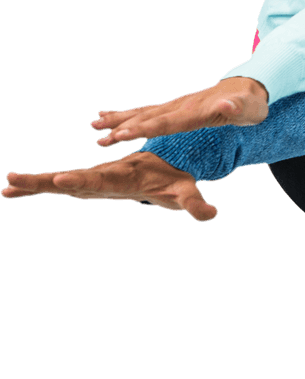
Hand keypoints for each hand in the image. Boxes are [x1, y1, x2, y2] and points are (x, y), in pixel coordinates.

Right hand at [2, 152, 216, 221]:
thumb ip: (196, 204)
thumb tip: (211, 215)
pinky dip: (37, 188)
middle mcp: (104, 175)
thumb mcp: (186, 192)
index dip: (81, 179)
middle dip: (46, 180)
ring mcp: (94, 179)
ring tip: (6, 186)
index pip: (100, 178)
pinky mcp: (87, 184)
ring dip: (35, 184)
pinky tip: (10, 193)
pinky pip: (60, 186)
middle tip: (16, 179)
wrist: (165, 162)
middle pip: (72, 177)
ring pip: (61, 180)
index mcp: (124, 175)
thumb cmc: (174, 178)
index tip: (60, 178)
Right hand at [91, 77, 268, 147]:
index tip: (122, 135)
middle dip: (124, 128)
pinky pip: (146, 111)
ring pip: (142, 113)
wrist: (249, 87)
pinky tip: (106, 116)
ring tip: (93, 126)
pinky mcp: (175, 107)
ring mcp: (177, 104)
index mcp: (198, 111)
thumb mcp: (250, 109)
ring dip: (118, 121)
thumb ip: (238, 108)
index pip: (167, 122)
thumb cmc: (251, 104)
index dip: (145, 129)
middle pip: (149, 118)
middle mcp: (182, 106)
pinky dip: (126, 114)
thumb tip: (228, 105)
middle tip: (100, 139)